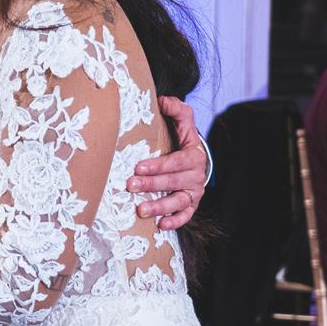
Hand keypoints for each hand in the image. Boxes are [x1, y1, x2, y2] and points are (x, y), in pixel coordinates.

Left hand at [129, 95, 205, 230]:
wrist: (194, 159)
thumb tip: (161, 100)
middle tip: (130, 186)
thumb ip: (176, 108)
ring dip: (160, 207)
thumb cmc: (182, 139)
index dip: (158, 165)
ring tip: (141, 210)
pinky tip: (160, 225)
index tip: (138, 167)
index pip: (176, 161)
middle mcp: (196, 176)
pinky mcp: (191, 205)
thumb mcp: (183, 121)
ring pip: (179, 202)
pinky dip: (175, 222)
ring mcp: (193, 192)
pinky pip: (186, 216)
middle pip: (173, 182)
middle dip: (152, 185)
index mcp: (193, 155)